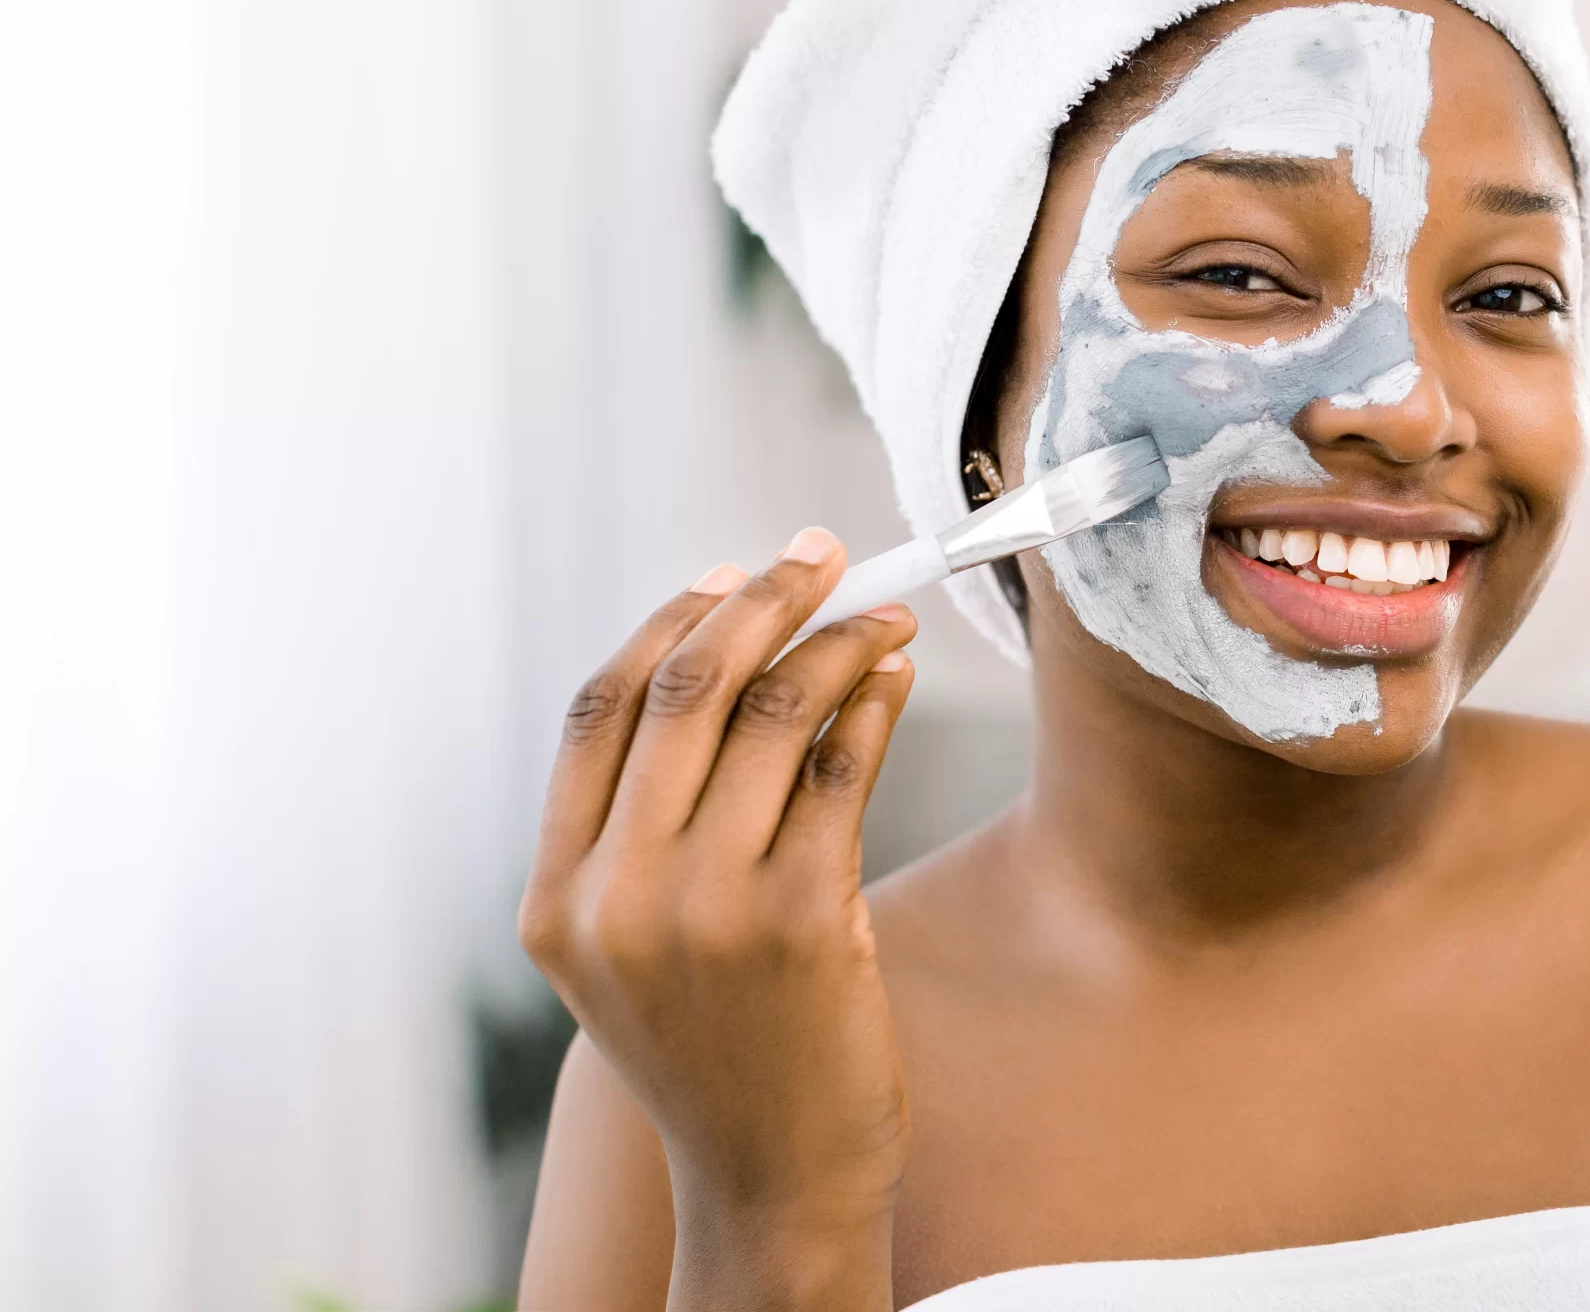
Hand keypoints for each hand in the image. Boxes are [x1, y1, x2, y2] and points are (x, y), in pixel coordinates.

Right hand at [517, 529, 917, 1311]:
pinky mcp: (802, 921)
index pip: (597, 710)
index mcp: (555, 896)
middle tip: (819, 553)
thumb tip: (728, 655)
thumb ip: (647, 827)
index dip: (668, 622)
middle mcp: (616, 896)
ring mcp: (706, 909)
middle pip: (687, 689)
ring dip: (840, 645)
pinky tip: (896, 683)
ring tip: (884, 619)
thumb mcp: (635, 947)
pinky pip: (843, 770)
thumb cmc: (720, 1044)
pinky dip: (875, 706)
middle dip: (763, 599)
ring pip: (776, 715)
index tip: (728, 572)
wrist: (773, 1176)